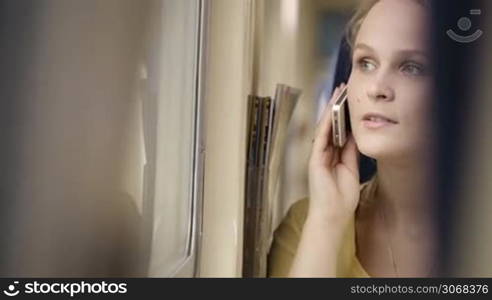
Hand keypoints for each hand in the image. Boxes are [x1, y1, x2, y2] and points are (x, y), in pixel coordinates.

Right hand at [308, 83, 359, 226]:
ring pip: (324, 127)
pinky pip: (321, 136)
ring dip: (331, 110)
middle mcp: (324, 152)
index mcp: (333, 155)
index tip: (349, 99)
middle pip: (331, 125)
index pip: (339, 130)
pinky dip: (326, 123)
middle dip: (336, 107)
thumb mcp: (351, 167)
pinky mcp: (314, 158)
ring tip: (338, 93)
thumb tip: (355, 133)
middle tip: (342, 88)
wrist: (333, 213)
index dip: (343, 114)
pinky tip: (332, 111)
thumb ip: (351, 150)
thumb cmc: (342, 196)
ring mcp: (318, 154)